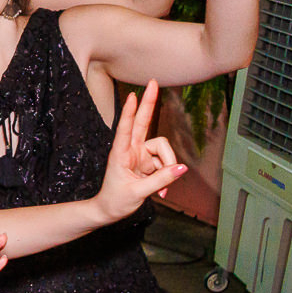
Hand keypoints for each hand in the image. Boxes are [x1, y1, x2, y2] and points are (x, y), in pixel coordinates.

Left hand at [93, 81, 186, 217]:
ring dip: (169, 167)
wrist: (109, 210)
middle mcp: (131, 150)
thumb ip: (161, 180)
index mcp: (120, 154)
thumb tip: (182, 168)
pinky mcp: (148, 163)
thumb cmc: (116, 201)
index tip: (133, 96)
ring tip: (162, 189)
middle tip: (153, 82)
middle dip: (150, 103)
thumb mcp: (138, 193)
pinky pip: (166, 163)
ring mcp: (140, 155)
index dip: (129, 112)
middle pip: (142, 122)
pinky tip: (161, 191)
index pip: (125, 129)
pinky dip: (168, 176)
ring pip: (164, 150)